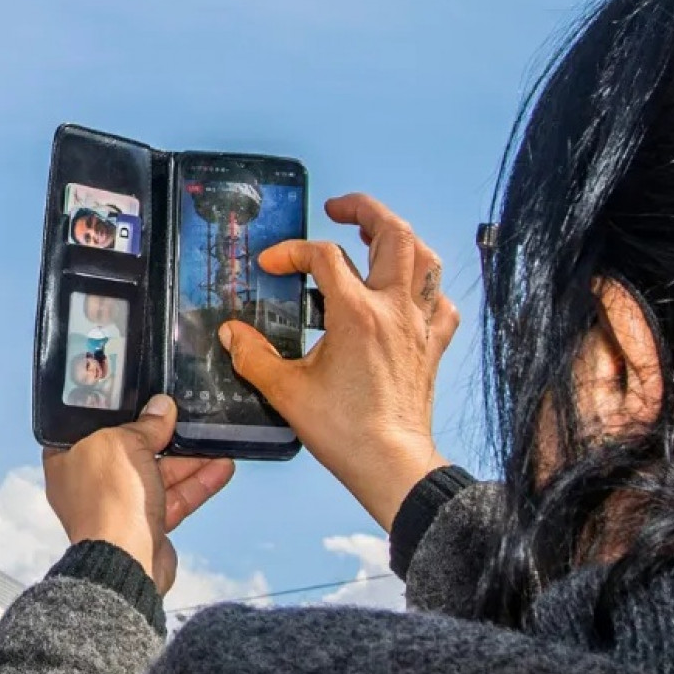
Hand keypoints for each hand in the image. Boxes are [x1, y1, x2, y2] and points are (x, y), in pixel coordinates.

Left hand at [42, 395, 236, 592]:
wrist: (127, 561)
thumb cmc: (110, 498)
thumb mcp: (124, 443)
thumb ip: (144, 425)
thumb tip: (161, 408)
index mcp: (68, 458)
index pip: (92, 426)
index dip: (118, 411)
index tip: (143, 398)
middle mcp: (90, 482)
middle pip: (131, 449)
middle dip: (164, 435)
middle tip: (188, 418)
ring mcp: (120, 504)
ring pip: (158, 474)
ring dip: (189, 459)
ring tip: (217, 442)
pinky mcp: (146, 524)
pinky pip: (173, 497)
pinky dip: (195, 483)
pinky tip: (222, 468)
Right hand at [219, 193, 458, 530]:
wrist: (392, 464)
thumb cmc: (346, 431)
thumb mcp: (287, 391)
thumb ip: (254, 356)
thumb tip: (232, 334)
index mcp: (356, 313)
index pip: (324, 256)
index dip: (293, 251)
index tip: (273, 264)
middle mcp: (395, 309)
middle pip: (393, 233)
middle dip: (365, 211)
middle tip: (339, 209)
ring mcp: (421, 325)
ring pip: (425, 258)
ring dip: (401, 238)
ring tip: (376, 235)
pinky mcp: (434, 346)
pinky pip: (441, 301)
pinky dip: (426, 287)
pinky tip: (409, 293)